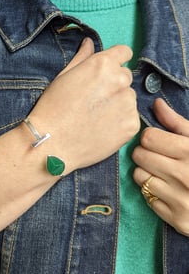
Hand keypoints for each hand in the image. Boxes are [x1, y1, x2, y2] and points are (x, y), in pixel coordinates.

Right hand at [29, 38, 139, 173]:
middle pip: (125, 76)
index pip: (124, 52)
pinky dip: (120, 121)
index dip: (114, 60)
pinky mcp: (132, 125)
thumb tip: (89, 43)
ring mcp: (128, 104)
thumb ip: (82, 57)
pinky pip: (131, 117)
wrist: (52, 142)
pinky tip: (102, 127)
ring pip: (128, 97)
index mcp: (102, 64)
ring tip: (96, 116)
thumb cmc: (52, 107)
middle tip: (94, 99)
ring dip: (118, 103)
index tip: (106, 72)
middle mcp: (120, 80)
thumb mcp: (63, 77)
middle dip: (113, 83)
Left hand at [133, 98, 188, 235]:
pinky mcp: (177, 219)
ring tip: (163, 172)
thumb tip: (156, 104)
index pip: (148, 138)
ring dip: (146, 172)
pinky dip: (152, 192)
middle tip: (159, 156)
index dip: (150, 137)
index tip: (159, 141)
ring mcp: (181, 199)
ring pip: (138, 175)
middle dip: (145, 153)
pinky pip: (146, 197)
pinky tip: (168, 189)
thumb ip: (177, 123)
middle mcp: (185, 176)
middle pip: (139, 155)